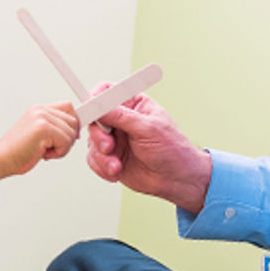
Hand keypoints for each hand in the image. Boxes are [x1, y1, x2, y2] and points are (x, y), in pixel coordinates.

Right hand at [0, 102, 79, 175]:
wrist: (1, 159)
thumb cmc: (18, 151)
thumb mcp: (38, 135)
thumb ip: (54, 128)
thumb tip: (75, 132)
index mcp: (39, 109)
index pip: (68, 107)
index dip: (73, 123)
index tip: (72, 136)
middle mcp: (41, 110)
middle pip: (73, 121)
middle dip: (68, 139)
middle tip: (53, 148)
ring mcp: (42, 117)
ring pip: (71, 133)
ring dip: (62, 148)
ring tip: (45, 151)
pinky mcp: (44, 128)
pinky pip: (66, 142)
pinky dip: (59, 153)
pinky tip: (43, 154)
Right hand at [85, 87, 211, 212]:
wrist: (177, 179)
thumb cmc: (171, 149)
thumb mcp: (148, 128)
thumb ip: (122, 116)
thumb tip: (99, 106)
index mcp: (132, 104)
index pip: (106, 91)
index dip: (95, 99)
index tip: (93, 110)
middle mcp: (120, 120)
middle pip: (94, 118)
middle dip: (98, 135)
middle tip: (108, 146)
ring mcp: (114, 139)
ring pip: (92, 141)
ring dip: (101, 156)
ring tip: (116, 166)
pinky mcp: (110, 157)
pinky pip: (93, 159)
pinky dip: (102, 167)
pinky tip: (116, 172)